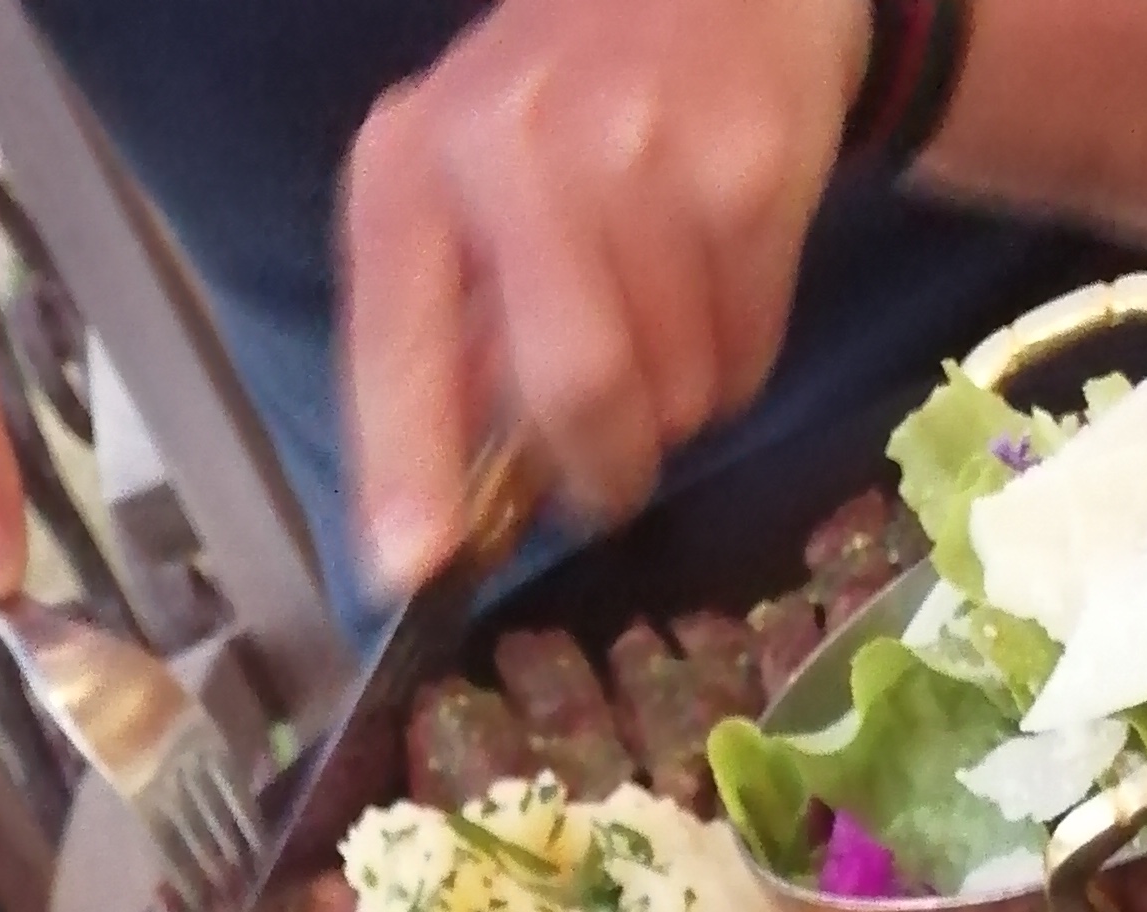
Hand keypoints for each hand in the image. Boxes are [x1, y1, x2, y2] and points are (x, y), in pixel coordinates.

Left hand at [341, 0, 869, 597]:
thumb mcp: (460, 192)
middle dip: (602, 469)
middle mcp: (514, 147)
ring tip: (666, 323)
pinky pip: (746, 355)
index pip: (400, 341)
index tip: (411, 568)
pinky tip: (718, 283)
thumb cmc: (561, 108)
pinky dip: (737, 360)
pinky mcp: (746, 172)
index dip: (406, 466)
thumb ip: (445, 343)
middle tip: (610, 475)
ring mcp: (640, 154)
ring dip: (679, 407)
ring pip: (676, 393)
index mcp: (413, 165)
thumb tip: (433, 528)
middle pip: (576, 392)